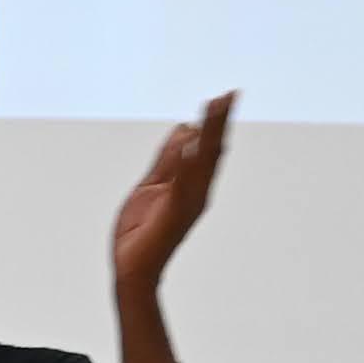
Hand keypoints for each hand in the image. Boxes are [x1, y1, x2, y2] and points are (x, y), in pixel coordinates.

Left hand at [109, 92, 229, 305]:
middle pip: (211, 150)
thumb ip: (168, 159)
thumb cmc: (142, 231)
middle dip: (219, 121)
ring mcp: (188, 202)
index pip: (207, 146)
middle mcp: (197, 191)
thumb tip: (185, 128)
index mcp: (192, 184)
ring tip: (216, 107)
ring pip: (202, 162)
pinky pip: (182, 183)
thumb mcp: (152, 185)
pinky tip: (193, 143)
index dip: (215, 122)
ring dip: (209, 133)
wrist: (133, 268)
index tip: (224, 97)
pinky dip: (188, 163)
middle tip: (230, 94)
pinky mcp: (174, 212)